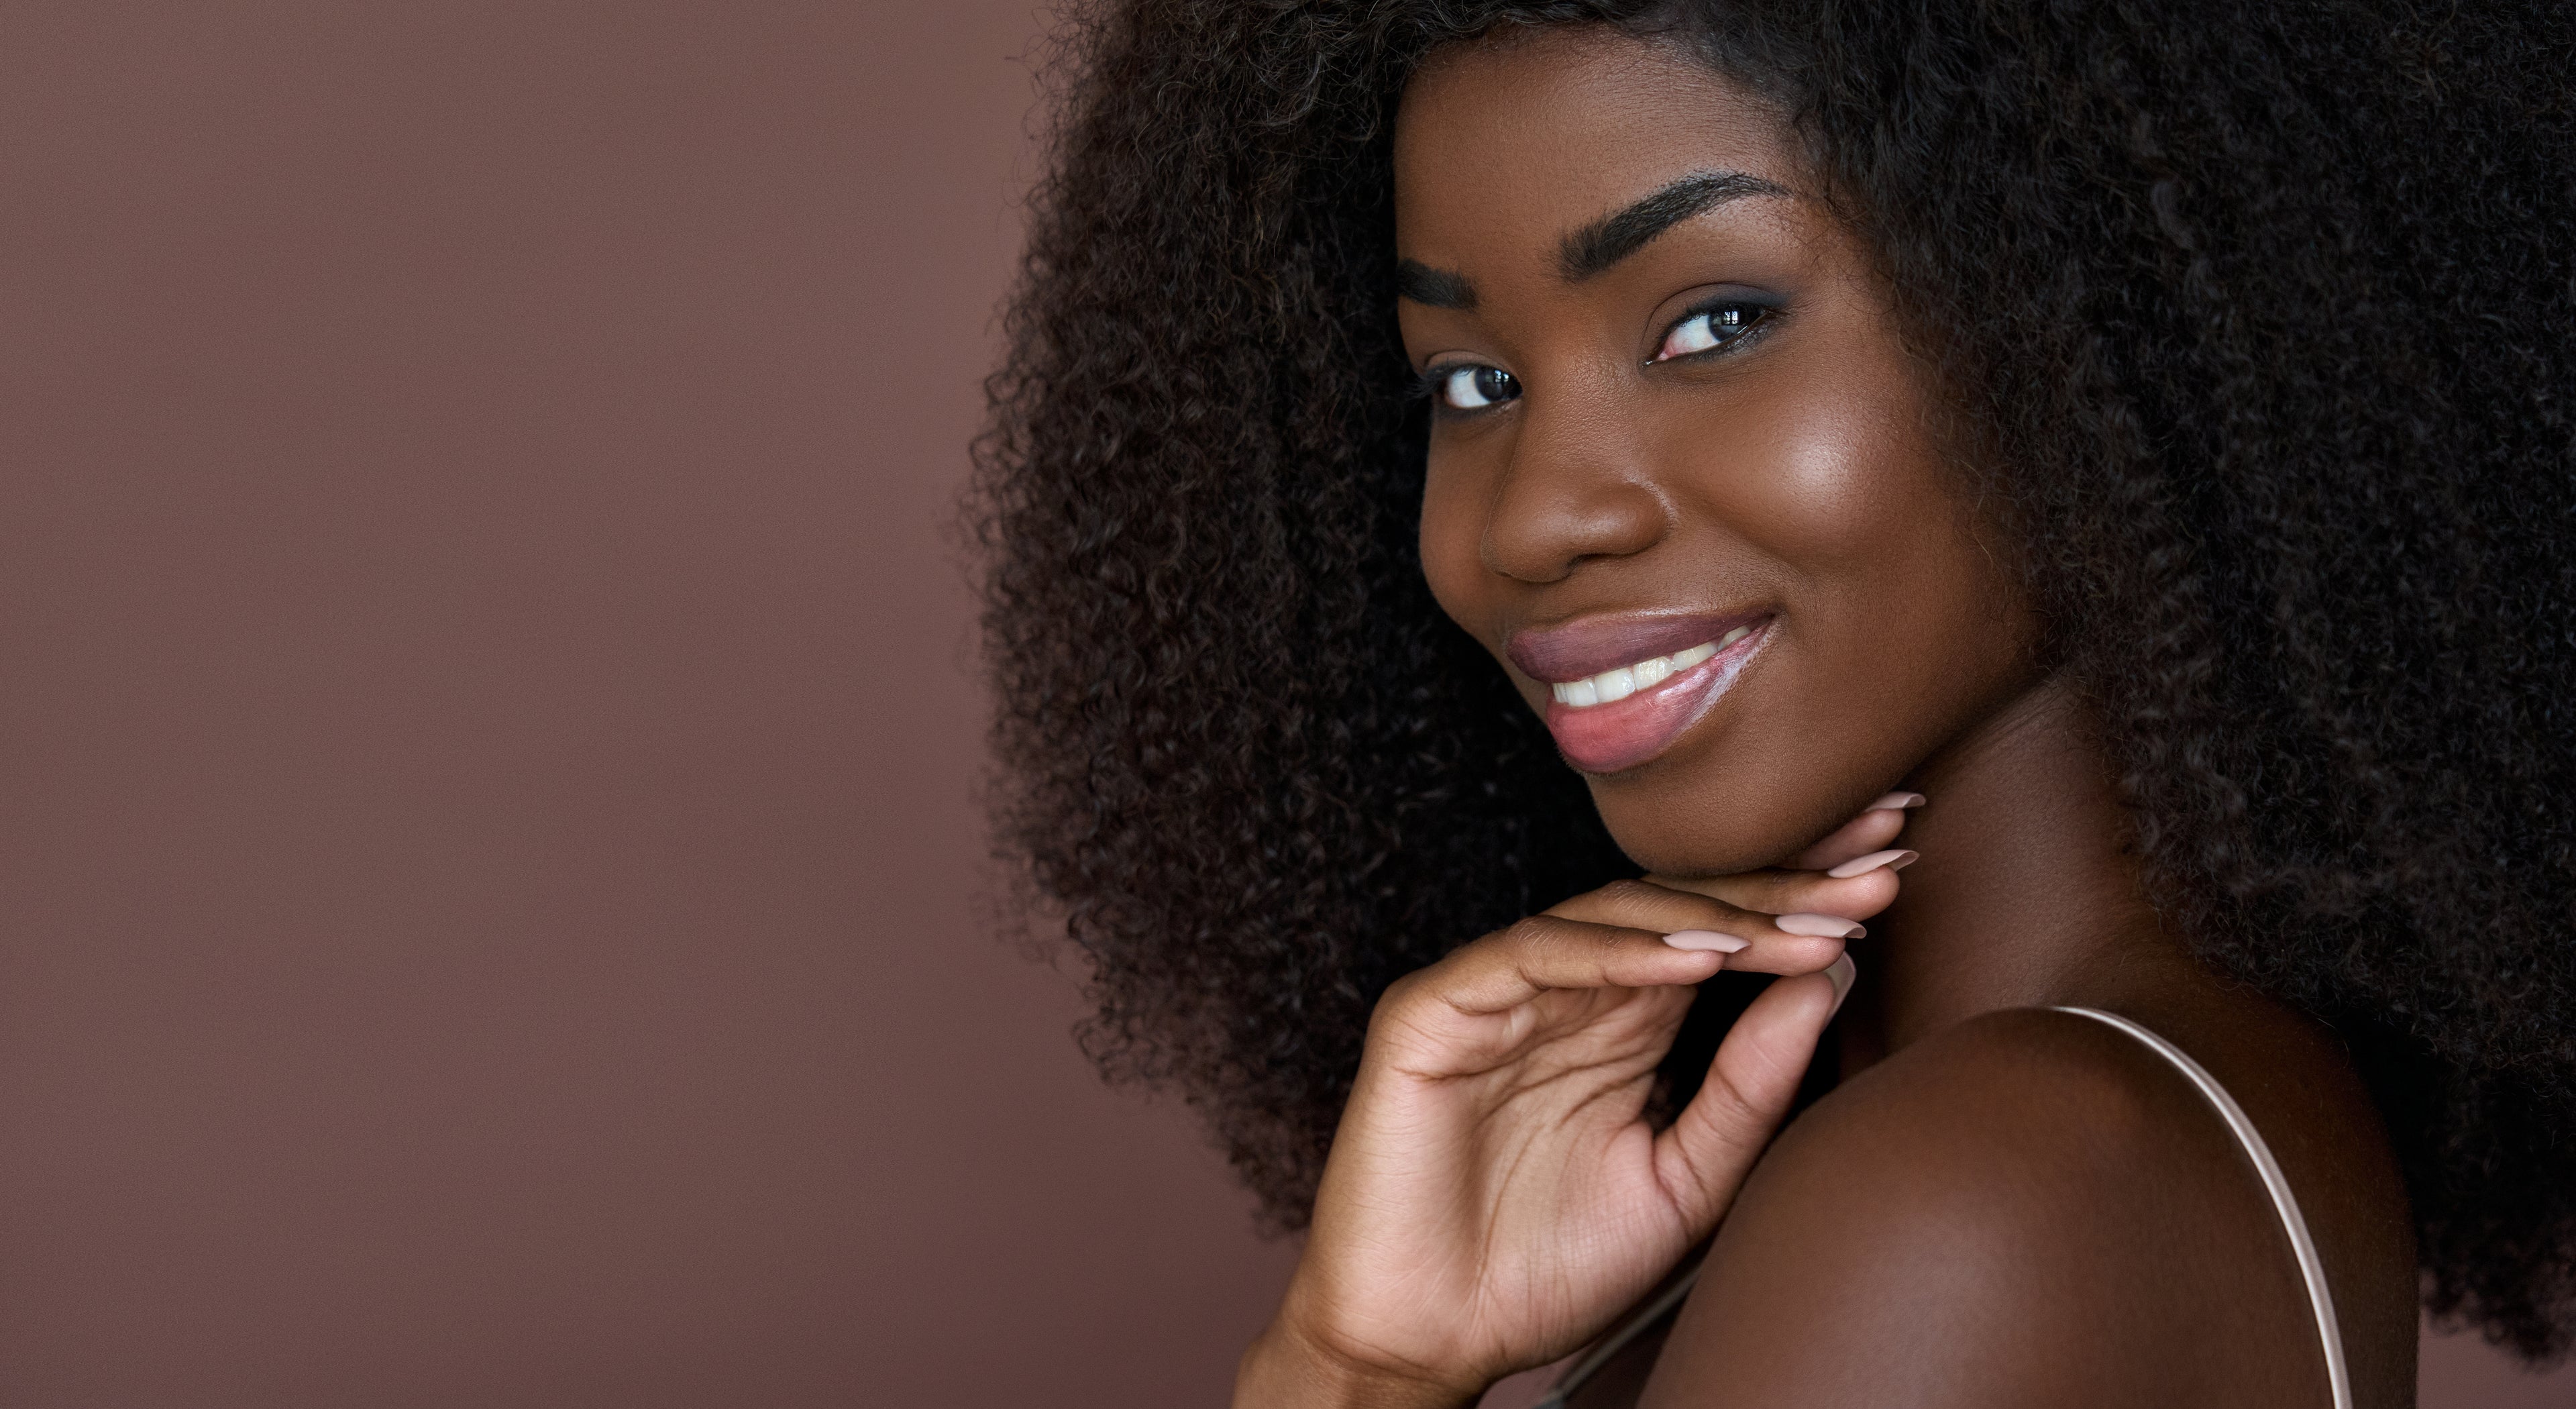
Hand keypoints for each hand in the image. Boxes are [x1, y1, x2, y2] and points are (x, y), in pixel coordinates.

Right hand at [1234, 795, 1922, 1407]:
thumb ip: (1750, 1088)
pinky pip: (1531, 954)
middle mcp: (1567, 990)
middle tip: (1876, 864)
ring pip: (1612, 914)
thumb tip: (1831, 973)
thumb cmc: (1550, 1268)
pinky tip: (1697, 957)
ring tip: (1804, 925)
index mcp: (1626, 1022)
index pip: (1721, 933)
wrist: (1432, 1340)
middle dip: (1783, 880)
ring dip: (1715, 914)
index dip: (1803, 897)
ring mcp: (1498, 992)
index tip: (1893, 875)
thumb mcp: (1687, 1182)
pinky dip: (1615, 950)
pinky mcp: (1434, 1009)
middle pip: (1680, 904)